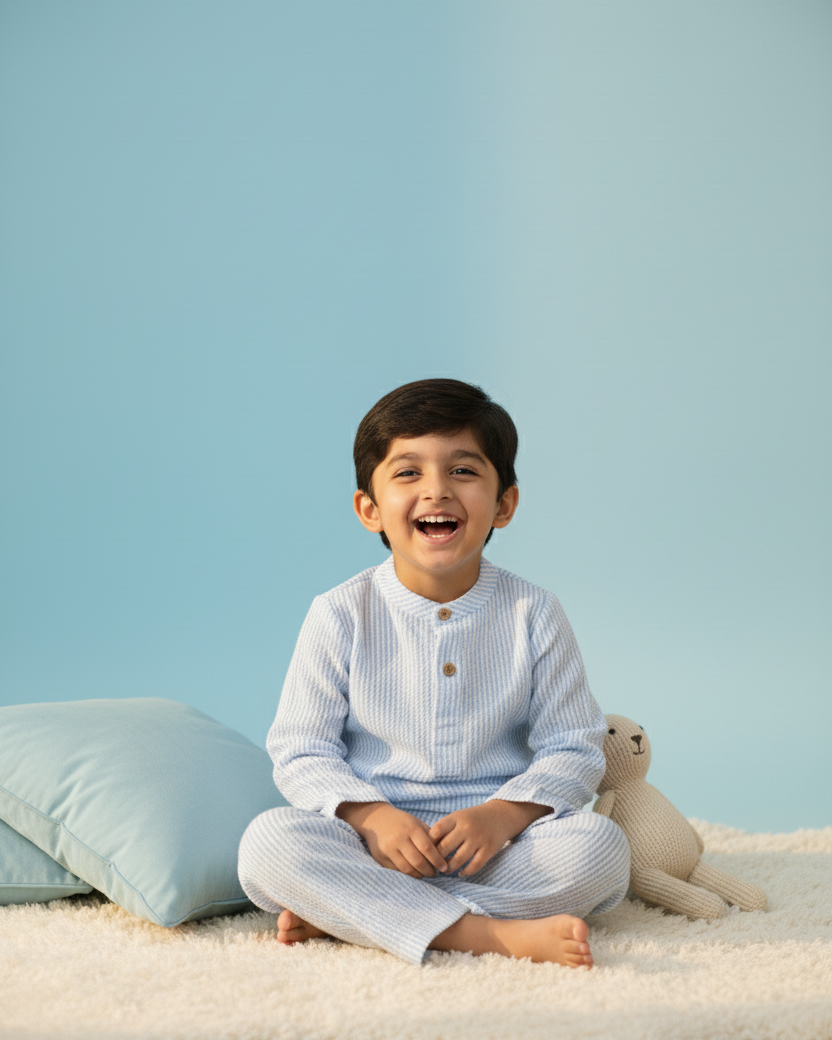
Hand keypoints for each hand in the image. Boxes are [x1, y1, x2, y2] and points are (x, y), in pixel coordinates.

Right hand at [336, 802, 448, 878]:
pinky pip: (397, 871)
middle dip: (429, 871)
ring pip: (407, 869)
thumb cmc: (402, 822)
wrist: (376, 819)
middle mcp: (399, 839)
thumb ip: (430, 836)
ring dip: (419, 875)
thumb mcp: (416, 823)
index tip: (444, 867)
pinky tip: (413, 873)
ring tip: (425, 874)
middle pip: (418, 861)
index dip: (437, 860)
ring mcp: (388, 849)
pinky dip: (407, 874)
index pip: (427, 848)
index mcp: (411, 828)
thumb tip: (444, 854)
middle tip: (435, 874)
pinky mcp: (380, 857)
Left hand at [429, 800, 551, 875]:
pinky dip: (465, 872)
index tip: (425, 852)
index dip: (428, 844)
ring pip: (458, 860)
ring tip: (445, 871)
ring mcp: (478, 839)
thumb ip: (444, 829)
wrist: (500, 815)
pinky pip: (474, 866)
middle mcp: (467, 827)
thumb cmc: (472, 819)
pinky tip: (460, 873)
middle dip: (437, 860)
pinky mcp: (489, 849)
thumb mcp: (458, 817)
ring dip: (449, 868)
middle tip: (433, 866)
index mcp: (456, 818)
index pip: (436, 831)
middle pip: (445, 848)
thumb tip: (425, 848)